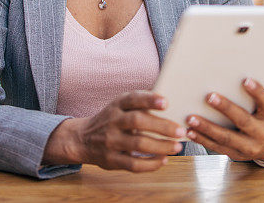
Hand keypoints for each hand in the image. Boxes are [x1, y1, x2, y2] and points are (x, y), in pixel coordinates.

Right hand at [45, 91, 186, 171]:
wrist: (83, 139)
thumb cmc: (112, 120)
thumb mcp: (119, 107)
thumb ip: (140, 105)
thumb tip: (172, 106)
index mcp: (116, 105)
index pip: (133, 98)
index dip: (149, 99)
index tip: (166, 102)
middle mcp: (112, 121)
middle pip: (138, 121)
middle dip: (162, 126)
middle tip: (181, 131)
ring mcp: (110, 141)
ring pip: (138, 144)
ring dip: (161, 146)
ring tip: (177, 147)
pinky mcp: (111, 160)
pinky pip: (133, 164)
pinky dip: (151, 163)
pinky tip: (163, 160)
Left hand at [185, 78, 263, 161]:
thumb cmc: (260, 118)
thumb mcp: (262, 108)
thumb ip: (250, 97)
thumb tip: (225, 77)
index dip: (257, 91)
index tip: (245, 80)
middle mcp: (261, 133)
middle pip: (243, 120)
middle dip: (226, 108)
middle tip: (209, 96)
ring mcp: (249, 147)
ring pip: (226, 137)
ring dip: (206, 127)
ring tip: (191, 118)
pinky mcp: (235, 154)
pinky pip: (216, 147)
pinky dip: (201, 139)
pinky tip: (189, 131)